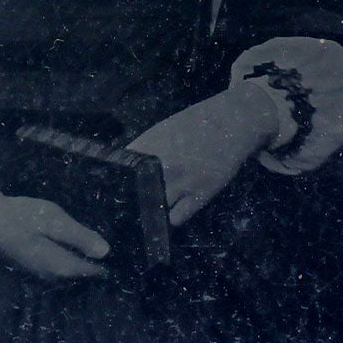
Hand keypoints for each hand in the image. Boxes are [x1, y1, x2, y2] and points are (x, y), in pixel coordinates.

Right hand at [0, 188, 109, 282]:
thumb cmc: (21, 216)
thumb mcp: (53, 221)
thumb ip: (79, 237)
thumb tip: (106, 253)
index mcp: (58, 265)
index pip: (91, 272)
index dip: (106, 269)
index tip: (122, 264)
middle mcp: (50, 276)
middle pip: (80, 277)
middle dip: (95, 270)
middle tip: (112, 259)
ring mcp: (39, 274)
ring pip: (68, 275)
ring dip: (82, 267)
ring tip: (95, 255)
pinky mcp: (32, 267)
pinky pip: (57, 271)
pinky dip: (69, 264)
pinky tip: (72, 251)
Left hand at [126, 85, 278, 225]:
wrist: (232, 122)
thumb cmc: (195, 125)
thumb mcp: (162, 131)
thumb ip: (143, 150)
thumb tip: (124, 170)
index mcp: (149, 146)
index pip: (121, 172)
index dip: (114, 184)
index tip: (110, 194)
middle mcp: (162, 164)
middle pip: (136, 194)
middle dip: (131, 202)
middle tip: (126, 210)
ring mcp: (182, 181)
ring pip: (154, 209)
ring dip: (150, 212)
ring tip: (147, 216)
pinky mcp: (200, 195)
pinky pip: (176, 218)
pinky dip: (169, 220)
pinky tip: (167, 216)